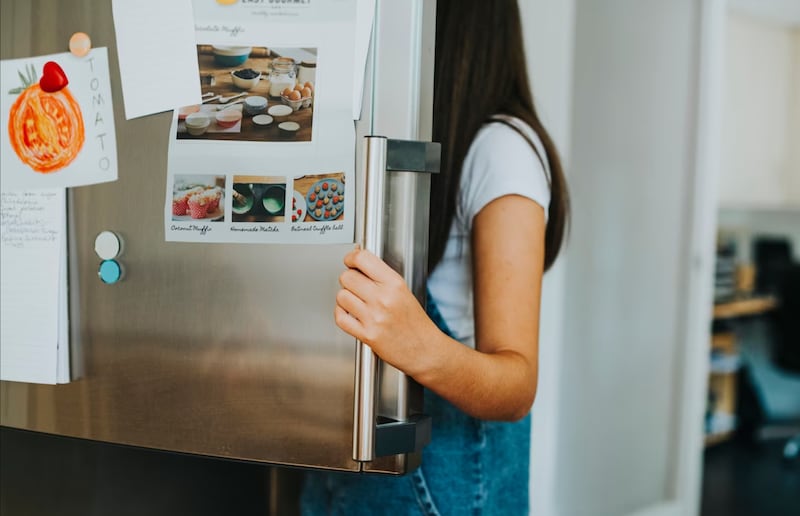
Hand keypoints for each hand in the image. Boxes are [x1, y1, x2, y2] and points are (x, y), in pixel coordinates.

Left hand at [334, 247, 437, 376]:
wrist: (424, 350)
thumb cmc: (416, 323)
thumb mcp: (404, 291)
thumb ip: (381, 277)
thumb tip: (358, 262)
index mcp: (394, 284)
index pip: (363, 259)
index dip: (351, 257)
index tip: (350, 260)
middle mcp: (383, 299)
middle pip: (347, 277)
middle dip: (348, 279)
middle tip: (355, 284)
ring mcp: (374, 317)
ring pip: (341, 296)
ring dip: (345, 298)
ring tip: (355, 301)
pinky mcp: (367, 335)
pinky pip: (340, 317)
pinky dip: (341, 313)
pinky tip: (350, 313)